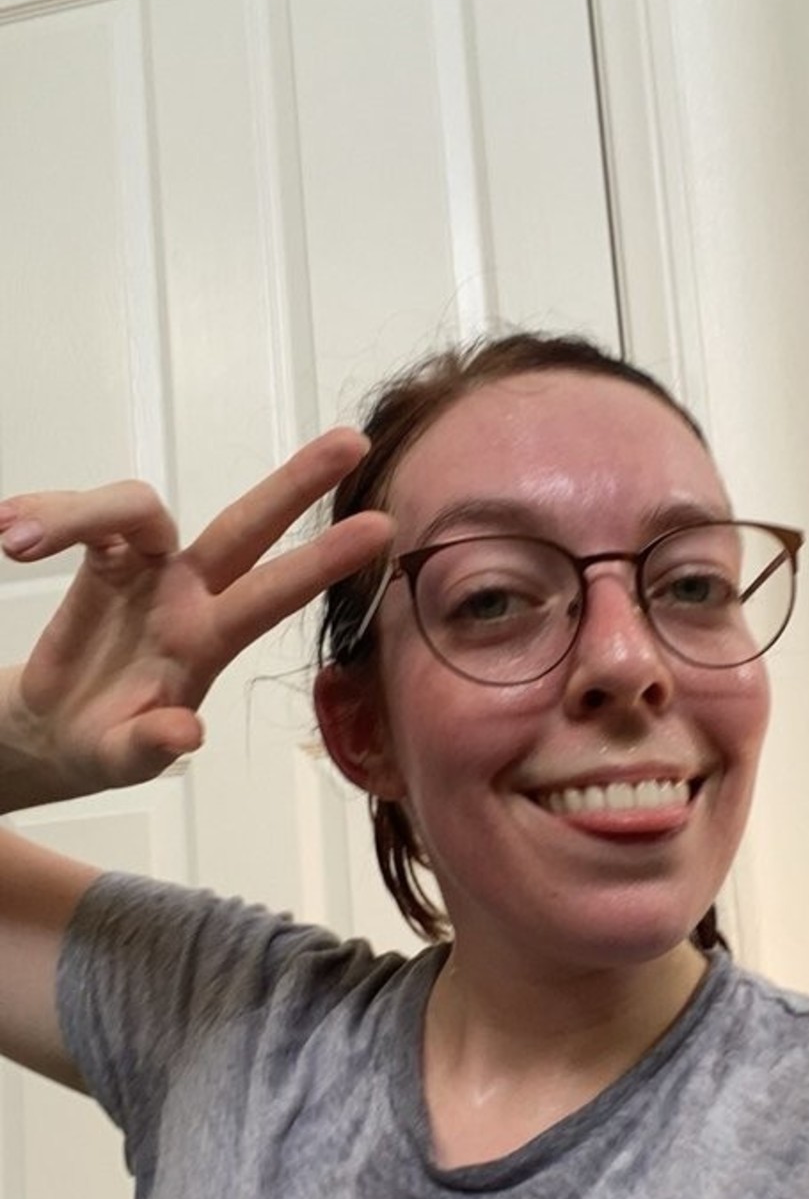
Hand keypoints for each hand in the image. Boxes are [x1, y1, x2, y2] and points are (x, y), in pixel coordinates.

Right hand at [0, 430, 391, 803]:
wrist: (55, 734)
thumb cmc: (109, 743)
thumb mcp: (126, 757)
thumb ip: (152, 746)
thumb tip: (187, 734)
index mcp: (209, 641)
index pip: (272, 593)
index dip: (321, 562)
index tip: (381, 531)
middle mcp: (188, 592)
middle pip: (244, 524)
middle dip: (295, 483)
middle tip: (349, 441)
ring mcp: (147, 568)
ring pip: (136, 506)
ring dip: (77, 512)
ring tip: (13, 542)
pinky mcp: (100, 557)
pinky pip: (77, 517)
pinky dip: (44, 517)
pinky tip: (5, 533)